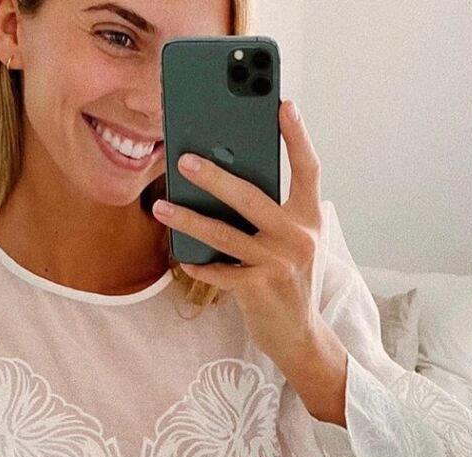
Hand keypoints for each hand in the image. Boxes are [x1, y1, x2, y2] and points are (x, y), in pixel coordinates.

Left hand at [151, 99, 328, 376]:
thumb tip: (223, 182)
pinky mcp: (259, 289)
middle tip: (185, 158)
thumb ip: (268, 214)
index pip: (309, 169)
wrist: (299, 337)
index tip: (283, 104)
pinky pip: (217, 270)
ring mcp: (279, 264)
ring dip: (188, 218)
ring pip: (224, 234)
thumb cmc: (287, 281)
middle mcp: (299, 237)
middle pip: (252, 197)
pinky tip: (180, 254)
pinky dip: (197, 262)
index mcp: (310, 218)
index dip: (297, 136)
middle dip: (215, 176)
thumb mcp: (289, 243)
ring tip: (161, 205)